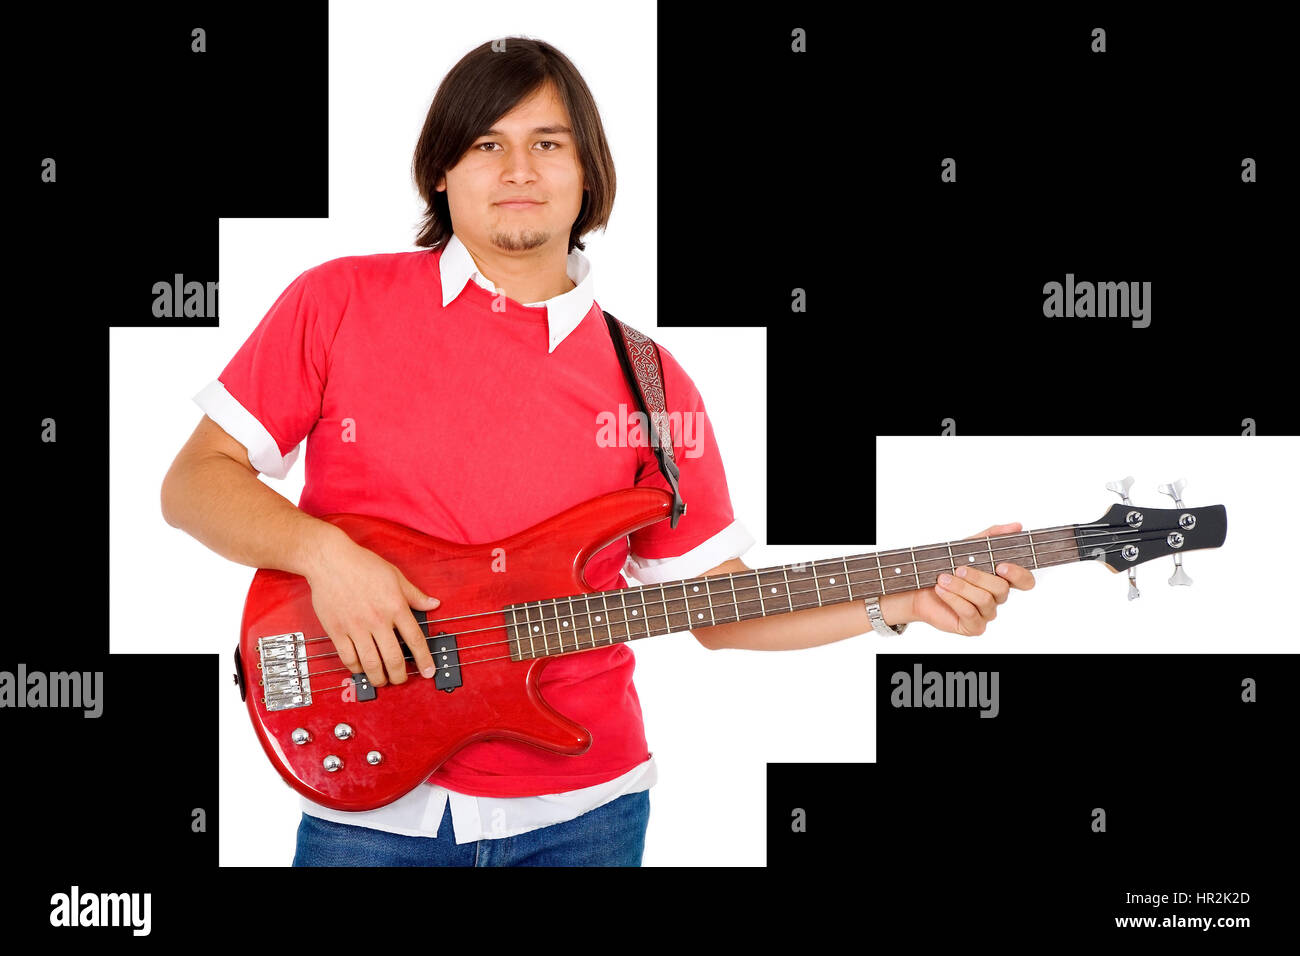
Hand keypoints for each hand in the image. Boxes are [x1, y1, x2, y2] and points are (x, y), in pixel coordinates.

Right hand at [303, 528, 440, 685]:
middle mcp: (377, 619)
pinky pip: (348, 657)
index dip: (424, 659)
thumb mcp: (395, 575)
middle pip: (393, 658)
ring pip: (371, 663)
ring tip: (382, 680)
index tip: (428, 672)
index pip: (415, 639)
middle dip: (400, 676)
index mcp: (395, 606)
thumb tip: (434, 604)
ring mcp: (356, 627)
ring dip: (379, 678)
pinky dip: (357, 668)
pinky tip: (361, 669)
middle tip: (401, 680)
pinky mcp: (337, 630)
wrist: (330, 560)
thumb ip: (415, 594)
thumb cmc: (363, 565)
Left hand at [905, 522, 1035, 635]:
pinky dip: (954, 599)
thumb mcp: (966, 547)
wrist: (917, 589)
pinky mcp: (973, 626)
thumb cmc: (943, 569)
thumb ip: (991, 536)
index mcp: (1000, 579)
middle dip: (978, 577)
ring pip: (984, 600)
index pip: (1025, 581)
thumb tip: (1016, 526)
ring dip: (961, 587)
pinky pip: (970, 613)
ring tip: (942, 579)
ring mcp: (986, 613)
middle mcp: (996, 598)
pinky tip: (941, 590)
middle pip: (1002, 589)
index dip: (1018, 574)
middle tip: (958, 568)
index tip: (1001, 566)